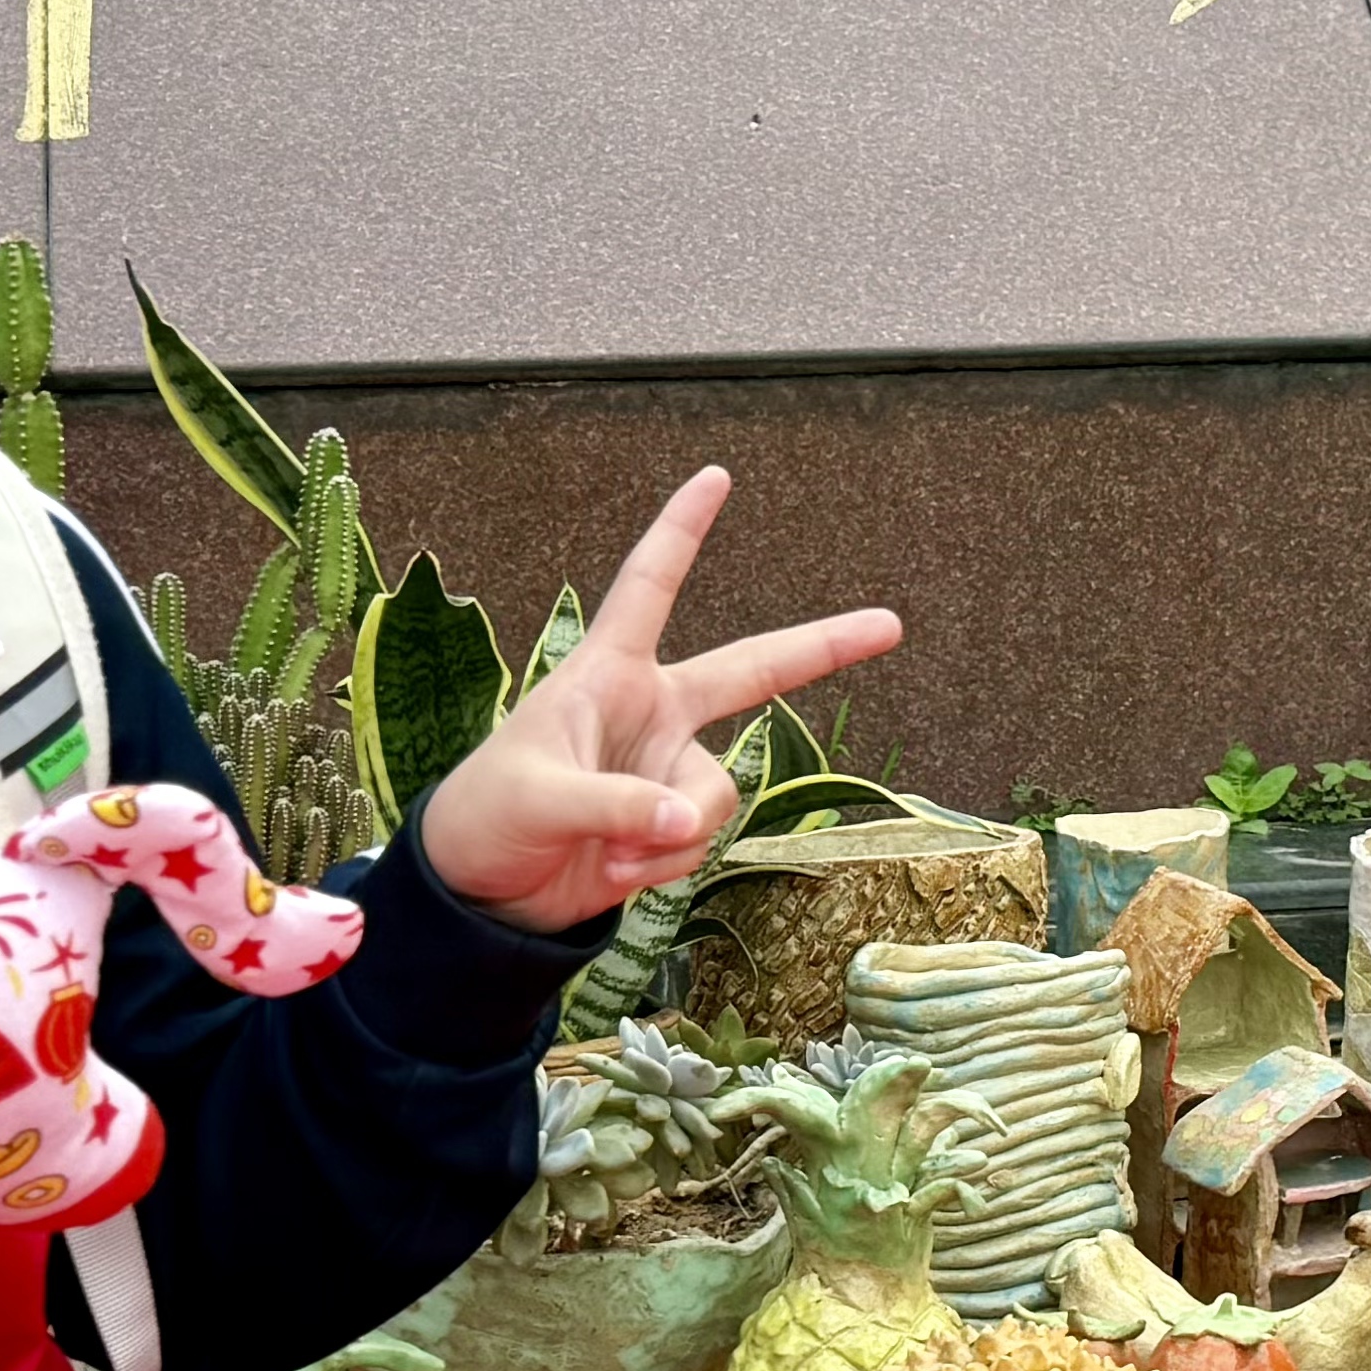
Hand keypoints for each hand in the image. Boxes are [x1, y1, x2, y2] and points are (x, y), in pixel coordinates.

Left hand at [417, 468, 901, 933]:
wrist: (481, 894)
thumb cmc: (487, 816)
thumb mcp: (540, 798)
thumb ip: (617, 805)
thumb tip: (684, 820)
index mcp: (608, 676)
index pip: (649, 587)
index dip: (682, 530)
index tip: (716, 477)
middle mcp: (649, 714)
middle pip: (751, 672)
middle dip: (822, 650)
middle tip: (889, 625)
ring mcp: (665, 770)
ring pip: (714, 796)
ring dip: (671, 835)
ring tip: (610, 852)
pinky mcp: (669, 825)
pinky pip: (698, 841)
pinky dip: (662, 864)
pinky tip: (615, 869)